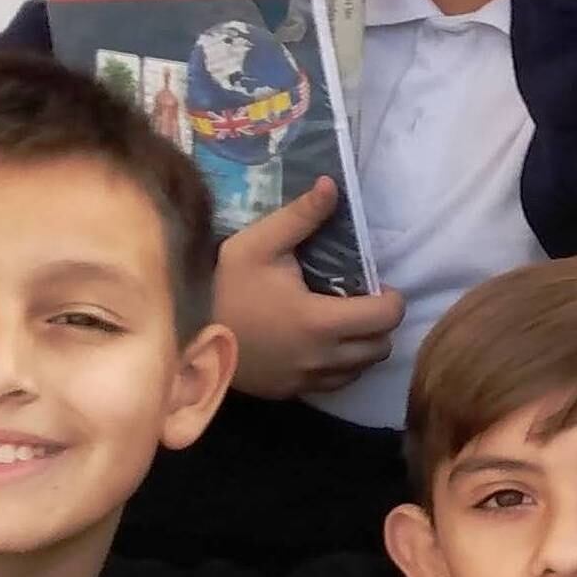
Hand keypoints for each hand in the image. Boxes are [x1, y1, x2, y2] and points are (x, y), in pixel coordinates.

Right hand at [215, 181, 405, 398]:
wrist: (184, 332)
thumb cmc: (224, 284)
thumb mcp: (259, 243)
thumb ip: (301, 217)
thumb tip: (331, 185)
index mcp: (320, 321)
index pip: (386, 317)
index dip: (391, 298)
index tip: (377, 285)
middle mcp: (321, 357)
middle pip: (382, 346)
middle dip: (381, 323)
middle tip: (360, 302)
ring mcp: (307, 380)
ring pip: (361, 368)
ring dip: (363, 346)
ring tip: (341, 322)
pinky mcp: (291, 392)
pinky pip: (335, 383)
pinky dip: (339, 366)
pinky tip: (319, 343)